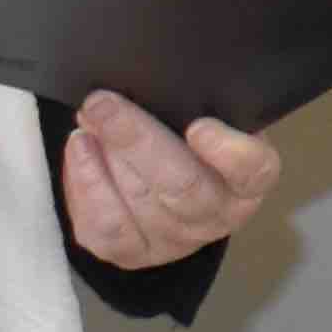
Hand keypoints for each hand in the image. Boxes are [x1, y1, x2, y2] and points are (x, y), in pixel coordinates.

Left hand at [59, 91, 281, 267]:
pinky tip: (80, 150)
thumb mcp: (210, 114)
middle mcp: (217, 216)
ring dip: (104, 161)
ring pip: (137, 205)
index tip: (199, 126)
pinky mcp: (134, 253)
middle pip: (182, 185)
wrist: (172, 180)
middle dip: (137, 140)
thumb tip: (145, 78)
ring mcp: (175, 241)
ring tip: (86, 122)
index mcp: (248, 180)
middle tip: (102, 103)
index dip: (228, 152)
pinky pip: (105, 228)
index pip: (252, 170)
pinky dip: (85, 186)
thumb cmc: (192, 137)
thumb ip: (193, 102)